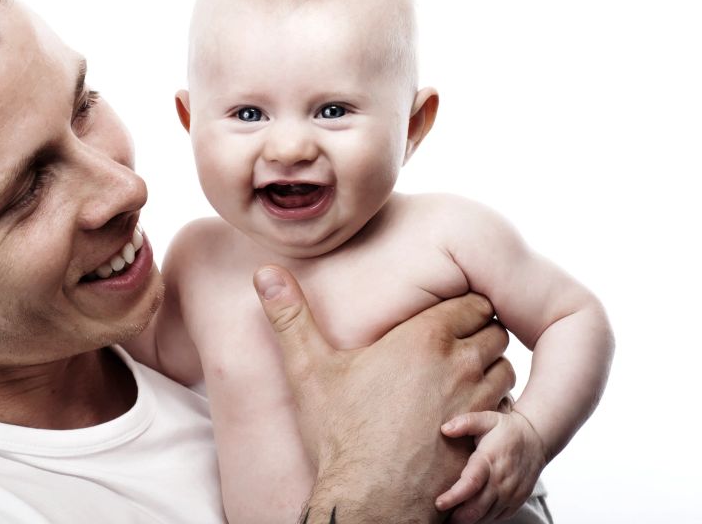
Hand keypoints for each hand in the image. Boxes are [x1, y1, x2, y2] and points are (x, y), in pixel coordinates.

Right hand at [252, 265, 514, 523]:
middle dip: (480, 333)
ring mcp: (478, 403)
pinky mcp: (487, 438)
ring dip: (490, 370)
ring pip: (506, 370)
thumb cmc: (341, 436)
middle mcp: (459, 365)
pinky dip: (497, 407)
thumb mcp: (308, 370)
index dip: (462, 307)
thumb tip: (264, 273)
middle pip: (494, 331)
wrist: (371, 501)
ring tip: (463, 379)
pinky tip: (469, 416)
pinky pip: (509, 410)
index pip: (472, 302)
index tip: (446, 318)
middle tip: (454, 346)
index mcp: (423, 338)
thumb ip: (289, 316)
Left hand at [436, 411, 546, 522]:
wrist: (536, 439)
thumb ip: (465, 422)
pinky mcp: (517, 501)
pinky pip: (497, 517)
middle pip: (476, 508)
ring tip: (451, 518)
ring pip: (485, 516)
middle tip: (439, 515)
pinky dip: (482, 519)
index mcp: (489, 461)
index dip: (454, 497)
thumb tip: (445, 429)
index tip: (438, 503)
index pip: (471, 484)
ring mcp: (511, 494)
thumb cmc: (506, 429)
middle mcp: (501, 481)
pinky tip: (469, 515)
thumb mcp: (486, 419)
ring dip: (467, 520)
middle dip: (456, 517)